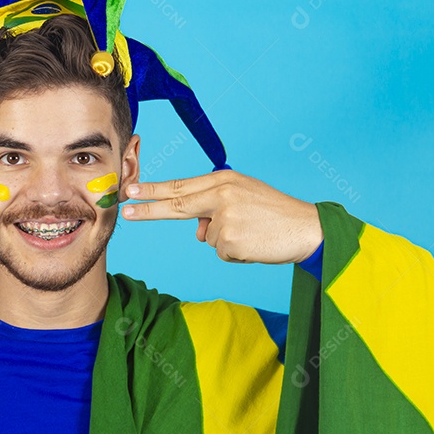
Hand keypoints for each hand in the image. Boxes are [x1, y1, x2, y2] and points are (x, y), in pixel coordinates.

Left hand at [121, 169, 322, 264]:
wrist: (306, 228)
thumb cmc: (275, 214)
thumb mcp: (243, 197)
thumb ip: (214, 207)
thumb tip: (197, 229)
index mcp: (224, 180)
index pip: (181, 186)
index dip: (154, 190)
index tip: (132, 190)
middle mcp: (221, 195)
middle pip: (177, 205)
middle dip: (149, 209)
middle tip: (126, 210)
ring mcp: (224, 218)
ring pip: (206, 237)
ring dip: (225, 242)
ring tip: (252, 233)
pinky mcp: (230, 241)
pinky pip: (221, 252)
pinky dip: (236, 253)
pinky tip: (254, 244)